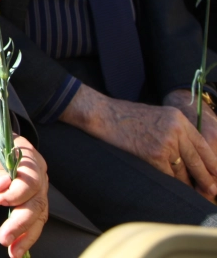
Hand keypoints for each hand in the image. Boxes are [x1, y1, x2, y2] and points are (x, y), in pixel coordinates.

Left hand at [0, 121, 48, 257]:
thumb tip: (2, 185)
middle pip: (37, 203)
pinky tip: (17, 247)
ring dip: (26, 235)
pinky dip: (26, 234)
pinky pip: (34, 219)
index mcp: (31, 160)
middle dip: (21, 223)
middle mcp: (40, 176)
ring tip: (12, 252)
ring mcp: (37, 190)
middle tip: (3, 238)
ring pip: (38, 215)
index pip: (31, 181)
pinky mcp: (30, 200)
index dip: (17, 193)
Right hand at [62, 84, 216, 198]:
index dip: (212, 164)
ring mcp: (166, 143)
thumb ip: (174, 132)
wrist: (102, 114)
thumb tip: (189, 156)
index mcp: (179, 119)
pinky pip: (169, 176)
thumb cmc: (125, 117)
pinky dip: (172, 184)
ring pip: (184, 171)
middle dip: (206, 179)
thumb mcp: (156, 117)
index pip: (203, 145)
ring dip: (187, 184)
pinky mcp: (153, 155)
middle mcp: (176, 130)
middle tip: (212, 191)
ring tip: (191, 193)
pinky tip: (173, 190)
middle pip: (198, 161)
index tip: (215, 176)